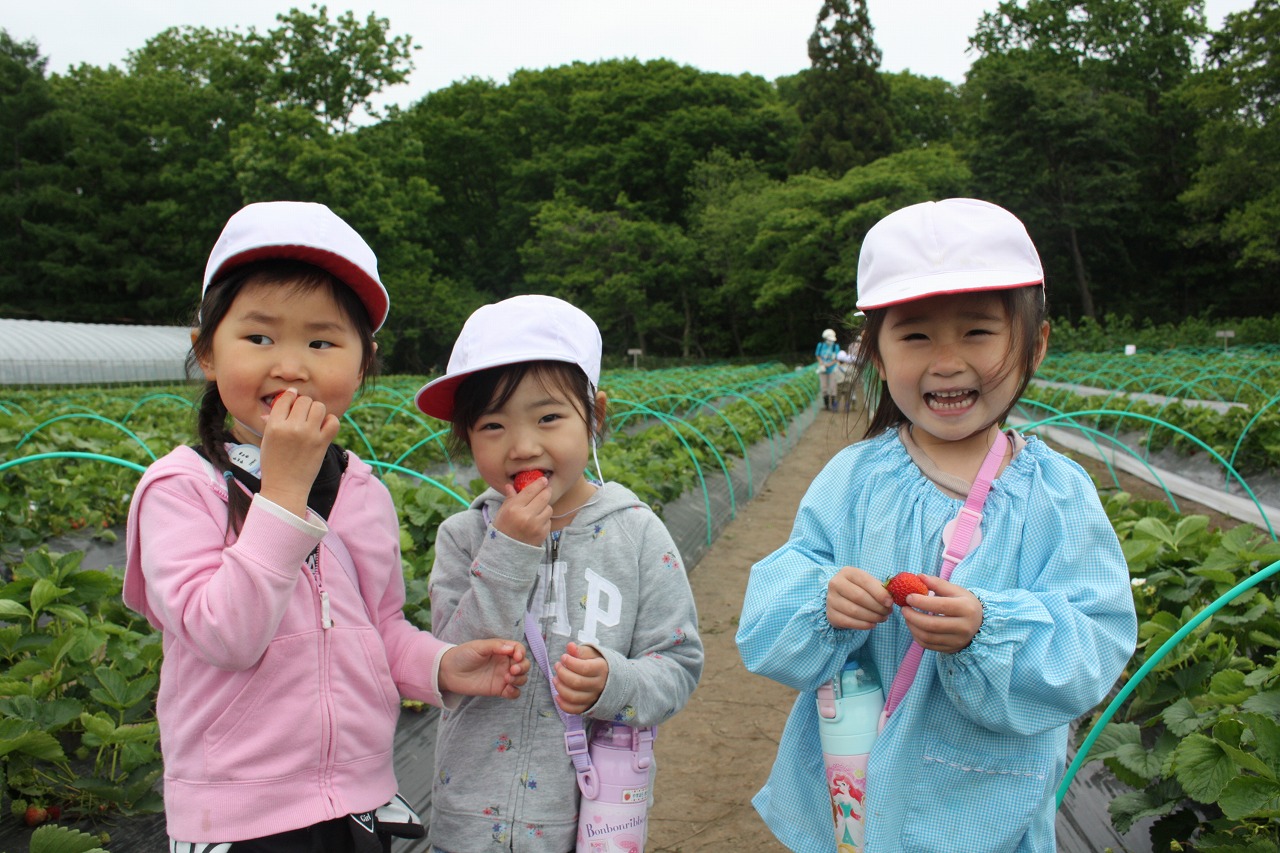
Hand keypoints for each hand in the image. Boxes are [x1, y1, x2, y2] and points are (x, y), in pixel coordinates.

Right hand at [257, 389, 338, 516]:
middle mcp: (292, 428)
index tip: (293, 400)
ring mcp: (309, 435)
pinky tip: (323, 428)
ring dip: (317, 411)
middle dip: (304, 405)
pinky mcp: (322, 443)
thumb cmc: (273, 464)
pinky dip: (330, 422)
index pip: (286, 398)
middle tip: (303, 415)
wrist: (285, 487)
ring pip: (319, 407)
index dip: (290, 397)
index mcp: (274, 426)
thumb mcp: (266, 440)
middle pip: (304, 400)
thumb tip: (277, 404)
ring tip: (313, 421)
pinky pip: (333, 421)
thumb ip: (272, 421)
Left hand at [439, 639, 530, 699]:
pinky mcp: (498, 689)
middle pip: (524, 664)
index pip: (519, 649)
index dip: (521, 652)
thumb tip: (511, 648)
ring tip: (507, 680)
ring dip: (520, 679)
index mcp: (501, 650)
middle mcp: (504, 663)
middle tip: (512, 670)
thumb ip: (495, 646)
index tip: (516, 657)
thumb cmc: (462, 655)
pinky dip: (515, 692)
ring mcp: (502, 676)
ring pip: (521, 678)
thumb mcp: (478, 647)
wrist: (448, 672)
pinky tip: (507, 690)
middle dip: (523, 667)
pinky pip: (513, 692)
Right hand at [494, 476, 551, 545]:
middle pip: (544, 497)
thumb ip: (510, 498)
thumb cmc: (503, 528)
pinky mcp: (543, 534)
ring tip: (538, 509)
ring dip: (545, 507)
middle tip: (546, 489)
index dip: (539, 483)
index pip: (531, 490)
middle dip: (546, 491)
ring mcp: (536, 526)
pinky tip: (537, 521)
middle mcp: (526, 516)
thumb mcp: (503, 512)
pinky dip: (545, 519)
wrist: (507, 552)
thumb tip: (511, 485)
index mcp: (514, 508)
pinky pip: (549, 520)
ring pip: (549, 508)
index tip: (543, 479)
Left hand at [552, 641, 607, 713]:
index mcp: (602, 669)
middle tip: (557, 666)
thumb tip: (570, 646)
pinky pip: (574, 710)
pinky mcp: (588, 707)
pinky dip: (563, 704)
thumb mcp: (593, 653)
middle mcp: (599, 685)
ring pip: (573, 697)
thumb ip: (581, 651)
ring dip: (560, 687)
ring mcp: (593, 697)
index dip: (570, 663)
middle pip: (576, 683)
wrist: (610, 679)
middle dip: (562, 673)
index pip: (584, 668)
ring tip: (555, 678)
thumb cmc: (598, 663)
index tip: (563, 657)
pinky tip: (557, 695)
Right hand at [827, 566, 892, 629]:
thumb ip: (879, 588)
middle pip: (859, 597)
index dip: (879, 592)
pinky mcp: (831, 615)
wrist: (841, 598)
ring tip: (882, 618)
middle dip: (877, 606)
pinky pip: (849, 622)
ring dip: (872, 617)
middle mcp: (835, 584)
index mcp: (847, 572)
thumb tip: (890, 599)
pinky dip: (863, 625)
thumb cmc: (860, 589)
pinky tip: (872, 624)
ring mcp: (831, 600)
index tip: (890, 602)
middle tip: (888, 612)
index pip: (864, 581)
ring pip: (854, 611)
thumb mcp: (868, 583)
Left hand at [900, 576, 983, 653]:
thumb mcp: (956, 590)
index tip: (908, 597)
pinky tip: (913, 626)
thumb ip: (937, 584)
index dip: (922, 602)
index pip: (941, 605)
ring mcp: (957, 641)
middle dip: (913, 616)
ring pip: (928, 637)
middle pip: (932, 625)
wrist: (979, 623)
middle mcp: (964, 627)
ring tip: (907, 616)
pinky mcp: (950, 649)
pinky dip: (916, 635)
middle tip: (904, 608)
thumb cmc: (964, 603)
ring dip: (912, 626)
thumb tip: (919, 576)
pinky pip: (928, 645)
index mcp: (966, 608)